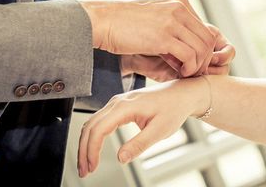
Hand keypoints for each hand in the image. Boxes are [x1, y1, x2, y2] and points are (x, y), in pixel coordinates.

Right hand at [77, 78, 208, 177]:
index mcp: (125, 106)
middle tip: (84, 171)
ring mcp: (117, 102)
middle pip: (90, 126)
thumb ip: (139, 144)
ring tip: (86, 164)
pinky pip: (99, 120)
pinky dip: (93, 136)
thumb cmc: (173, 108)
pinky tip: (93, 149)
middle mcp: (118, 101)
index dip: (92, 150)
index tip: (92, 168)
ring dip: (86, 144)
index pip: (99, 129)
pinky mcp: (120, 106)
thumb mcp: (160, 130)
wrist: (182, 94)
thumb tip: (121, 158)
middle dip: (83, 150)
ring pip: (92, 123)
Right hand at [81, 0, 217, 76]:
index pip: (205, 28)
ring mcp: (173, 20)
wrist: (101, 21)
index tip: (193, 62)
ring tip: (185, 74)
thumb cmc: (123, 23)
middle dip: (205, 59)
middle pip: (208, 38)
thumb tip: (187, 48)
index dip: (203, 49)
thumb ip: (173, 26)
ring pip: (202, 48)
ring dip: (197, 66)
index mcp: (179, 1)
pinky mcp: (164, 36)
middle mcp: (180, 7)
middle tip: (193, 72)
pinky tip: (179, 73)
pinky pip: (190, 56)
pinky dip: (189, 68)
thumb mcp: (154, 17)